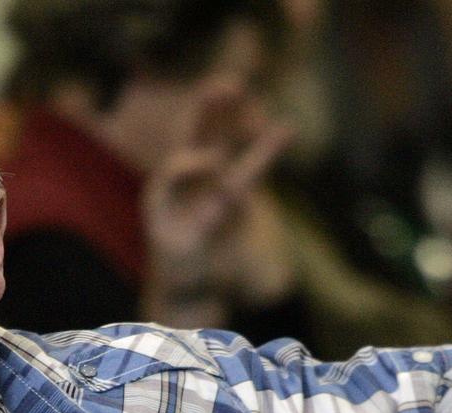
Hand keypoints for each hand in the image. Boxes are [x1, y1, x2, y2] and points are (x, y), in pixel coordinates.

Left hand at [141, 83, 294, 325]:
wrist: (188, 289)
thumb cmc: (175, 266)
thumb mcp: (170, 239)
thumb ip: (187, 206)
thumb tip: (218, 174)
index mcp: (167, 189)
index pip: (181, 163)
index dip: (195, 161)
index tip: (214, 164)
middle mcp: (190, 183)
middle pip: (200, 137)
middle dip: (210, 111)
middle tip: (226, 84)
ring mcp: (216, 189)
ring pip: (230, 149)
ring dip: (242, 124)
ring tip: (258, 96)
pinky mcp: (237, 201)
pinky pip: (252, 171)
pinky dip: (266, 149)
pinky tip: (284, 127)